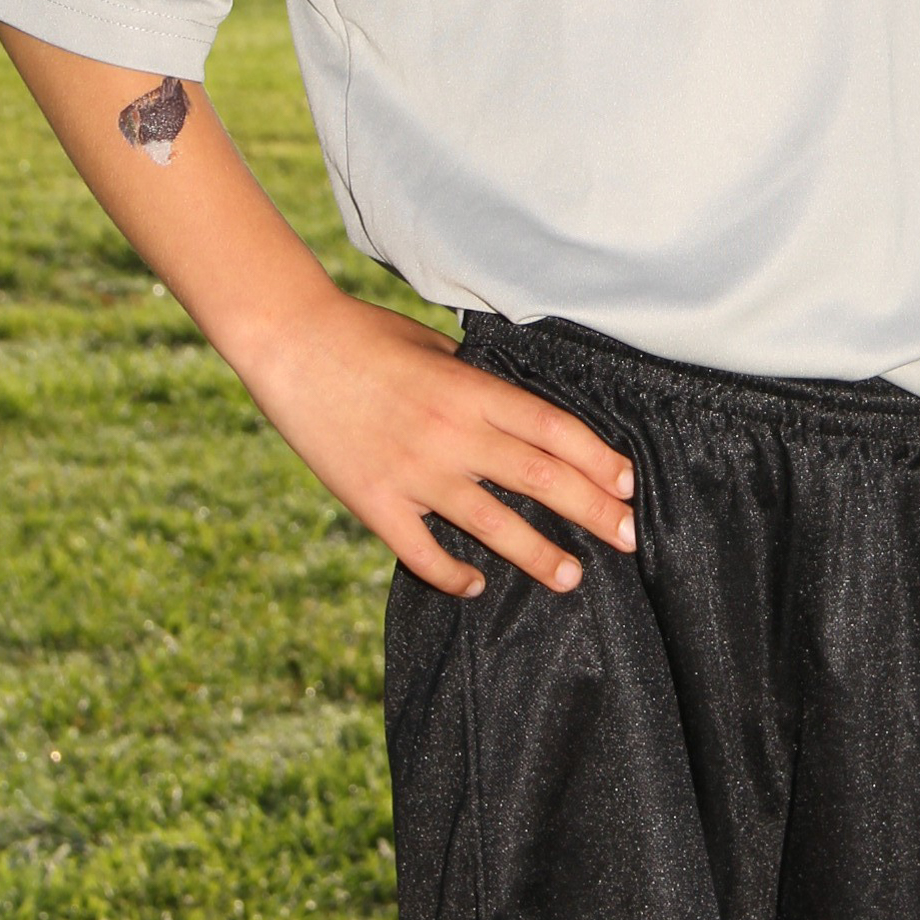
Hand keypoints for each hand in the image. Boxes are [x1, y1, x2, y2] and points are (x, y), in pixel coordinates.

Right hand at [244, 286, 639, 594]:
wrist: (291, 343)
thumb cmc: (365, 335)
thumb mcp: (434, 345)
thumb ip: (477, 381)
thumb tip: (517, 411)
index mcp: (471, 388)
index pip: (553, 428)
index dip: (597, 459)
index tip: (628, 485)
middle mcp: (451, 432)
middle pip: (539, 478)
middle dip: (591, 511)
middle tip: (628, 538)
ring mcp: (413, 471)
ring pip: (492, 524)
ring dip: (538, 553)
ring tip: (572, 576)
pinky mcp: (374, 501)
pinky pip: (423, 551)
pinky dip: (453, 574)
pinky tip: (476, 584)